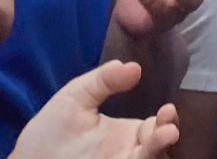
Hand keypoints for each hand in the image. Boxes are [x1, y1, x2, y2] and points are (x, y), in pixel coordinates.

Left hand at [8, 61, 178, 158]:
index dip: (165, 119)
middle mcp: (127, 152)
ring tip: (166, 135)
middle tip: (168, 126)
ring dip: (160, 149)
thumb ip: (102, 81)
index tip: (167, 109)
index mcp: (123, 133)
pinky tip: (144, 153)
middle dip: (168, 134)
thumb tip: (135, 67)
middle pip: (158, 146)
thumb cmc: (48, 134)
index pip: (153, 126)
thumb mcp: (74, 99)